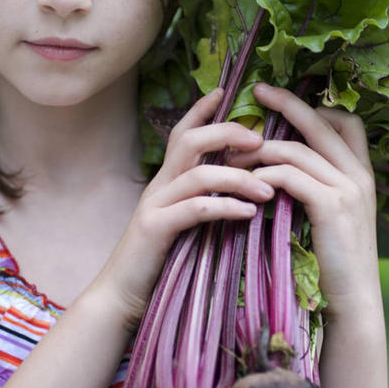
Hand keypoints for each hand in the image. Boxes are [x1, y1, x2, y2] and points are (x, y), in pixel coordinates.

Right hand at [96, 89, 274, 323]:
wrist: (120, 296)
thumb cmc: (157, 262)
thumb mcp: (181, 226)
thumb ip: (201, 204)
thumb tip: (238, 194)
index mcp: (167, 182)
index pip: (183, 134)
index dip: (202, 110)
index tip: (225, 91)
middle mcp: (159, 186)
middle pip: (190, 141)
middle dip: (227, 133)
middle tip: (261, 140)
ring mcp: (154, 206)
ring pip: (198, 174)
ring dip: (238, 178)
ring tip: (268, 189)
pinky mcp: (155, 230)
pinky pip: (194, 209)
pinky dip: (224, 207)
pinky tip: (248, 213)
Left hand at [228, 83, 378, 316]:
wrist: (352, 301)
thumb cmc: (334, 263)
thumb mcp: (331, 218)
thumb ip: (316, 188)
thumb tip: (278, 167)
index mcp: (361, 173)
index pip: (346, 122)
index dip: (314, 108)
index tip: (283, 103)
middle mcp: (359, 174)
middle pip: (320, 123)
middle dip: (286, 103)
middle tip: (256, 92)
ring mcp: (348, 188)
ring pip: (297, 149)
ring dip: (259, 149)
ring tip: (232, 156)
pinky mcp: (331, 206)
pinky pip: (289, 175)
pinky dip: (263, 174)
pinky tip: (246, 182)